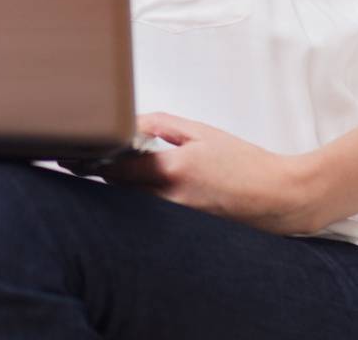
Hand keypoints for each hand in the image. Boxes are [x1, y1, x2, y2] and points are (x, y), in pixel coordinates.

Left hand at [92, 112, 318, 234]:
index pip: (119, 169)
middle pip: (121, 191)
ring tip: (118, 173)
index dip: (96, 160)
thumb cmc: (244, 162)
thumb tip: (131, 124)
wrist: (278, 196)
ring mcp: (179, 220)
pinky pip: (154, 218)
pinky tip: (145, 192)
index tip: (80, 153)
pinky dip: (144, 204)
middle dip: (106, 175)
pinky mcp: (187, 232)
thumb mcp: (201, 132)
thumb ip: (162, 125)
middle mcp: (172, 199)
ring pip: (135, 207)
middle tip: (92, 159)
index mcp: (174, 169)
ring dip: (124, 190)